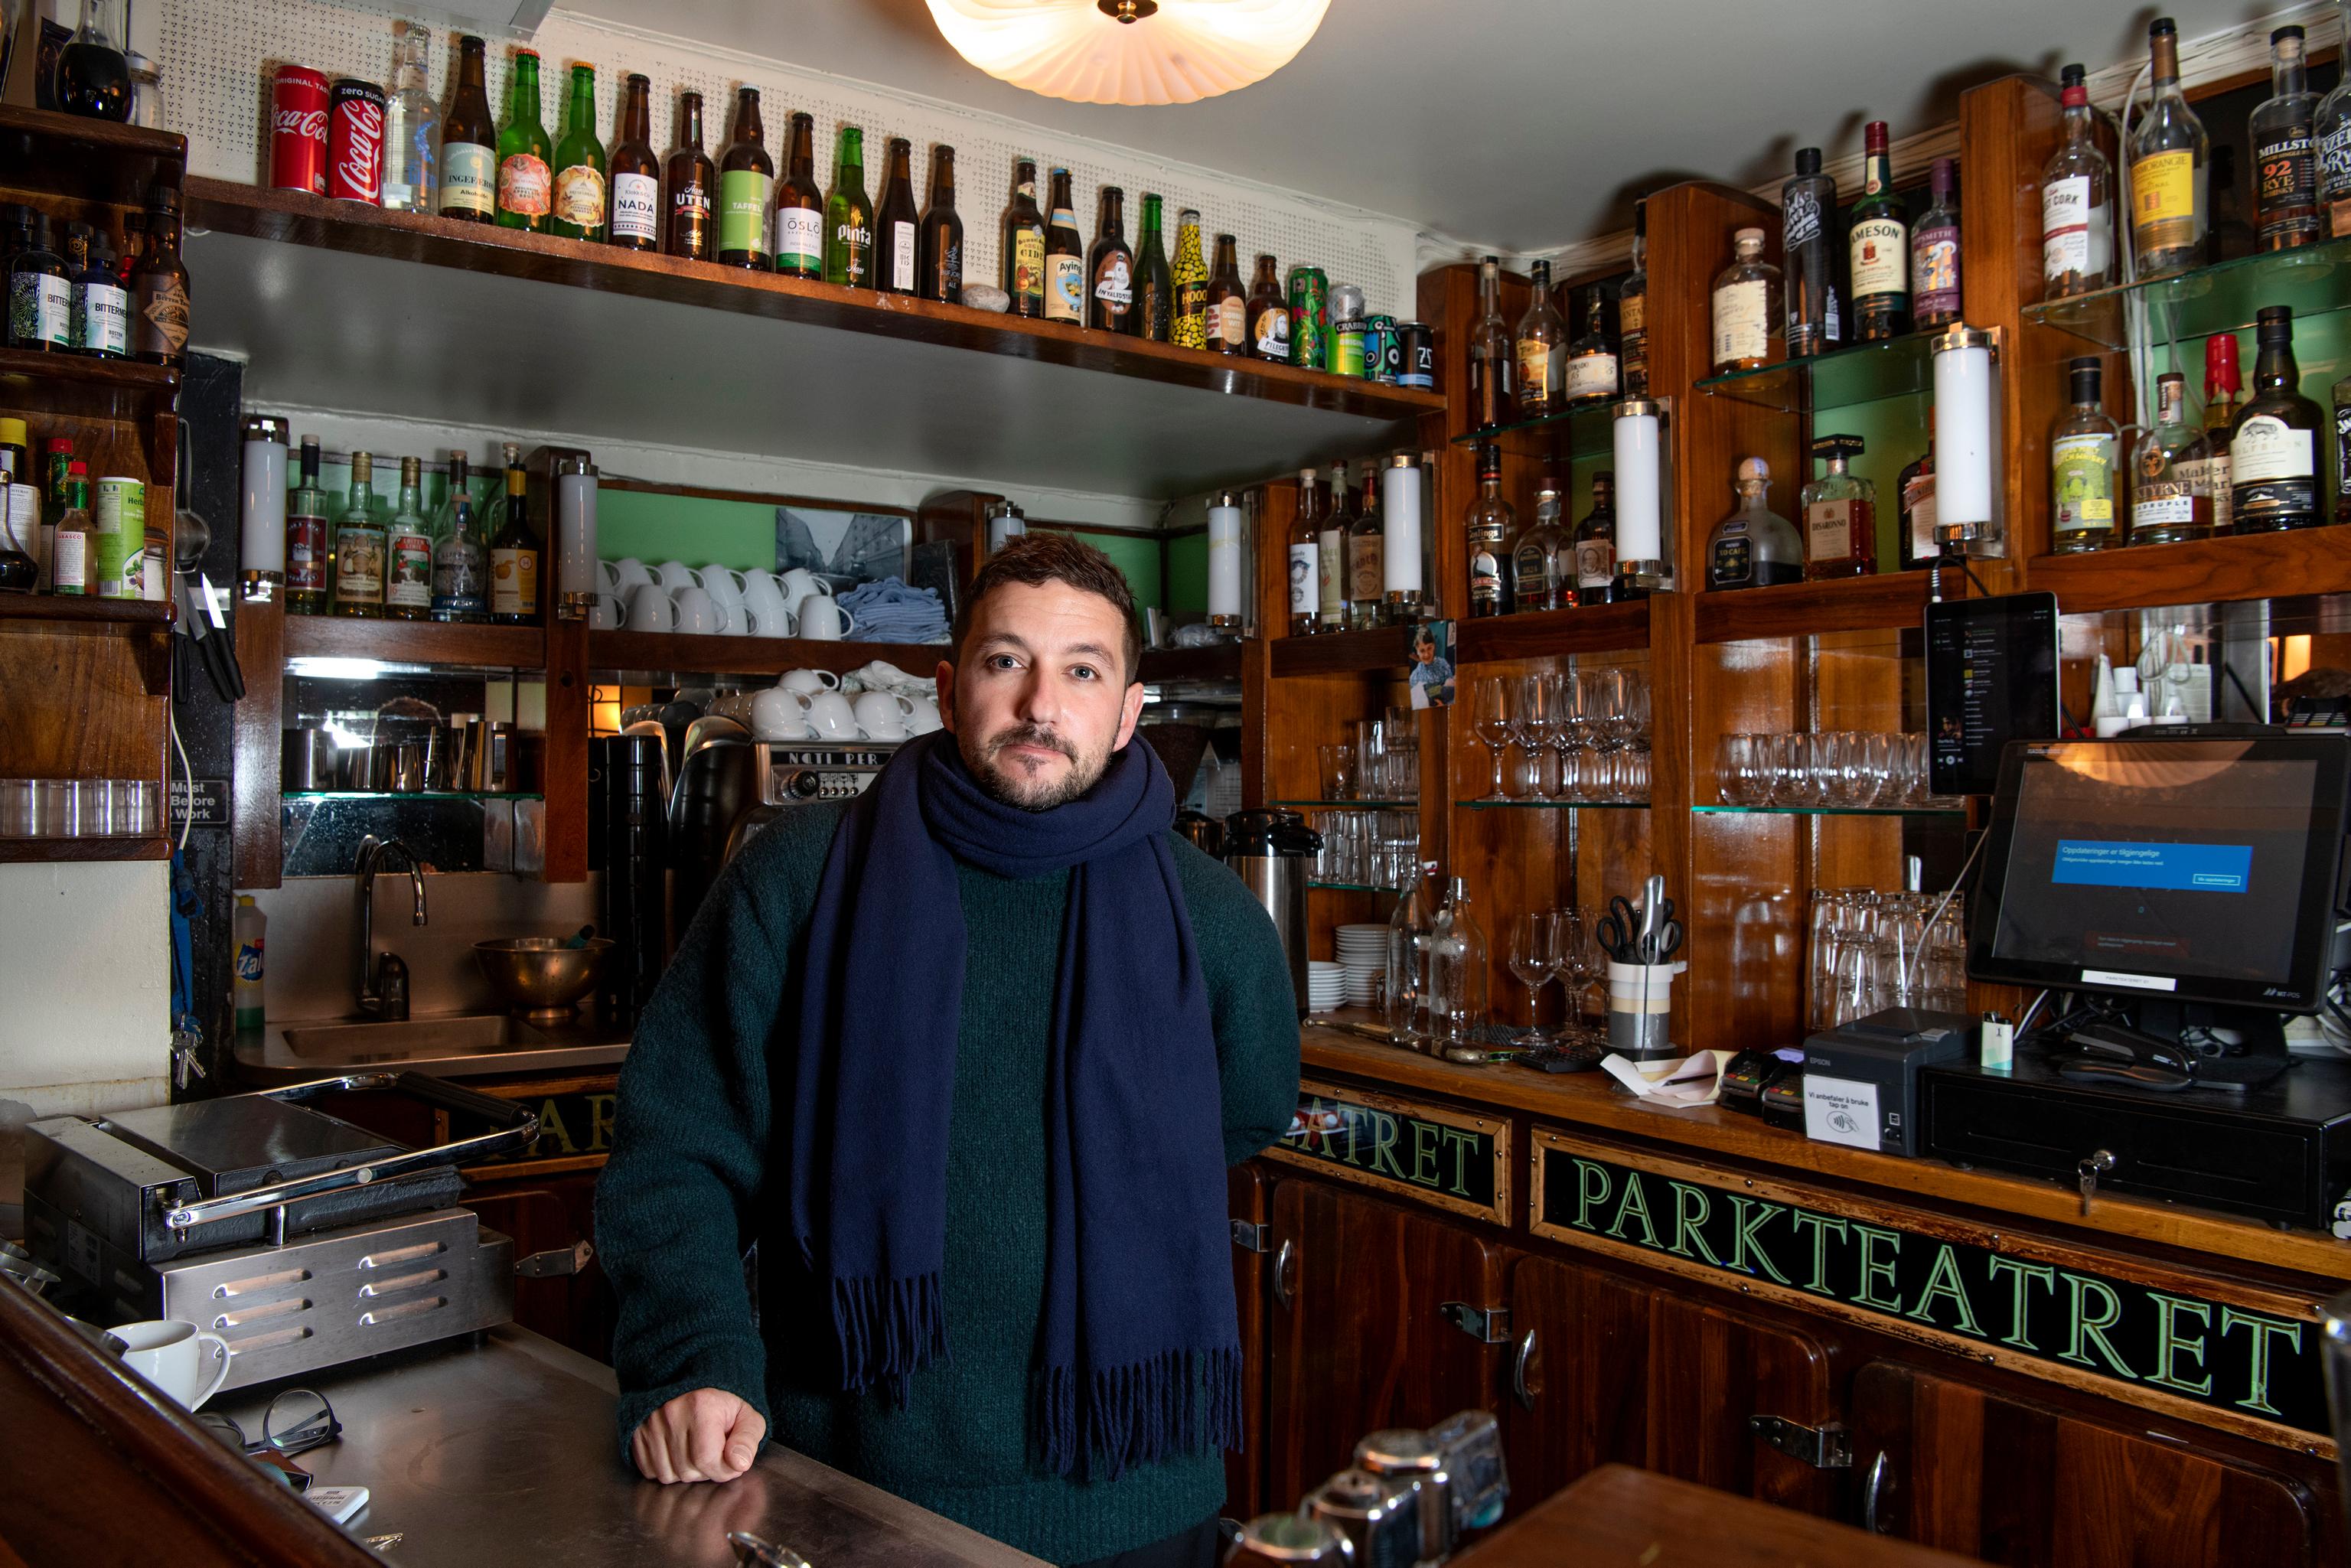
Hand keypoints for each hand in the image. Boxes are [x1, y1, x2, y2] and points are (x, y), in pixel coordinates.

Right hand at [631, 1388, 765, 1483]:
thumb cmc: (723, 1403)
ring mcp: (650, 1423)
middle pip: (688, 1471)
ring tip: (695, 1448)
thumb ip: (747, 1441)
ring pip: (668, 1475)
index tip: (729, 1458)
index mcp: (701, 1406)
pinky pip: (650, 1470)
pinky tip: (678, 1450)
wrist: (694, 1382)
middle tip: (712, 1448)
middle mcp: (670, 1413)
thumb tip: (739, 1463)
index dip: (723, 1468)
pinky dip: (666, 1467)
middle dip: (705, 1469)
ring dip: (685, 1470)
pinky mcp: (637, 1432)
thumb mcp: (747, 1416)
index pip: (707, 1460)